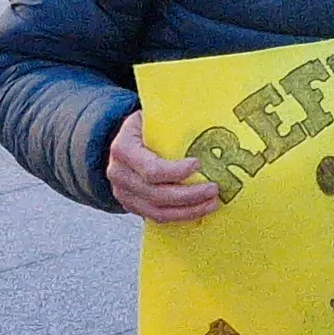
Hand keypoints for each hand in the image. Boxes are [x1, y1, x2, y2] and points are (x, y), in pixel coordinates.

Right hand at [108, 113, 222, 222]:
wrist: (122, 142)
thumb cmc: (144, 126)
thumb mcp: (150, 116)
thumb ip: (170, 120)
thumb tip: (208, 118)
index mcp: (123, 149)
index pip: (151, 169)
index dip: (176, 171)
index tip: (199, 165)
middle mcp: (119, 175)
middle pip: (157, 194)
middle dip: (190, 195)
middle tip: (214, 189)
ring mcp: (123, 194)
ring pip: (158, 212)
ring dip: (189, 210)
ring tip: (213, 203)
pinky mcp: (132, 206)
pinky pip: (158, 218)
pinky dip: (181, 216)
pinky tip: (200, 209)